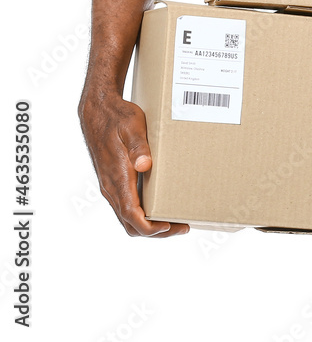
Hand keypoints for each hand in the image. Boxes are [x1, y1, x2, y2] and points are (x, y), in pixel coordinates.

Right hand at [78, 92, 189, 236]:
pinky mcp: (114, 181)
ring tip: (175, 220)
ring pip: (127, 218)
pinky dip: (143, 214)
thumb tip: (145, 166)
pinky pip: (126, 206)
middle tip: (182, 227)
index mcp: (117, 178)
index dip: (151, 227)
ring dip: (150, 224)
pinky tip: (160, 205)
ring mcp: (111, 186)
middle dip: (156, 231)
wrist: (97, 111)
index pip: (131, 215)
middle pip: (131, 224)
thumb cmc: (117, 118)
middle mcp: (112, 187)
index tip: (170, 226)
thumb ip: (139, 147)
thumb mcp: (131, 127)